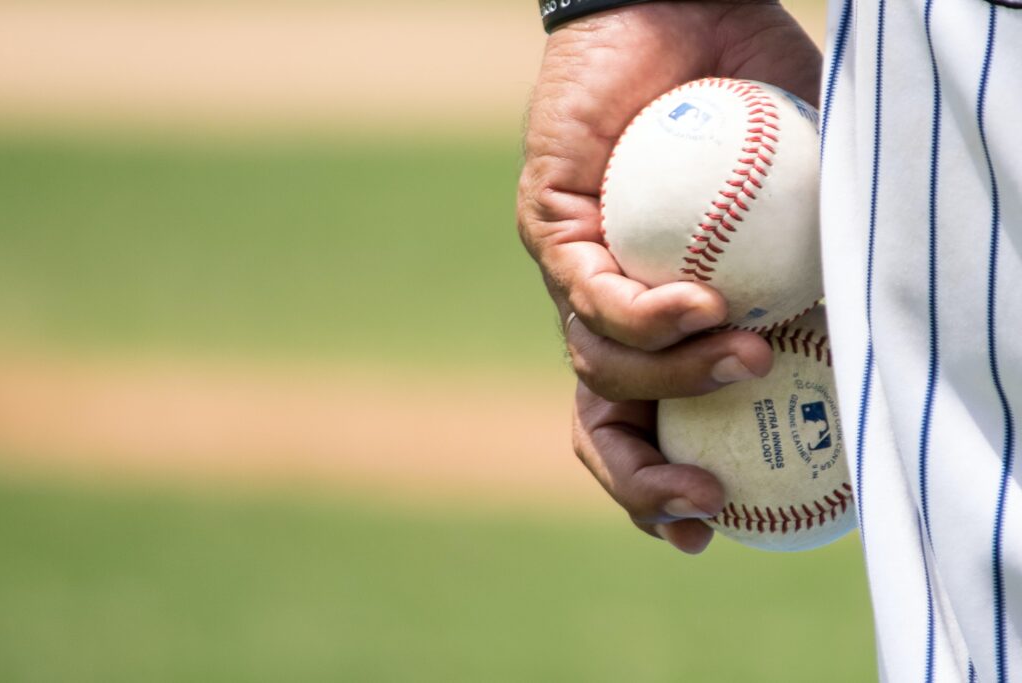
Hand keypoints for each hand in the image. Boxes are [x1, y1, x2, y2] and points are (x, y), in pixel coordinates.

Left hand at [518, 1, 821, 550]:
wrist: (687, 14)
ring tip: (746, 354)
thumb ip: (832, 265)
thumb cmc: (756, 105)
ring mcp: (575, 270)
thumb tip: (878, 337)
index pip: (646, 425)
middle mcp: (609, 308)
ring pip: (598, 366)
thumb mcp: (812, 199)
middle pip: (600, 422)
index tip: (712, 528)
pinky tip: (701, 300)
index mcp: (659, 321)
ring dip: (676, 381)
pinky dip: (647, 313)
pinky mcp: (549, 223)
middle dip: (641, 481)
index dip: (665, 488)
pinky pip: (587, 291)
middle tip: (703, 503)